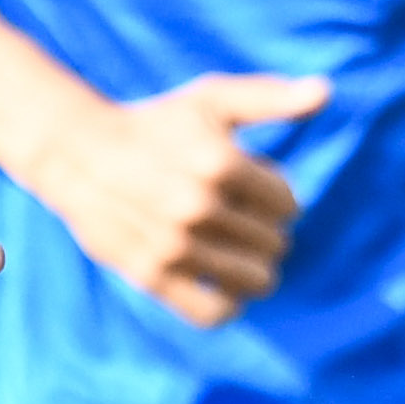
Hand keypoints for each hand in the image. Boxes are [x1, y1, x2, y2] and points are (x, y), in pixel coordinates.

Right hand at [26, 72, 328, 324]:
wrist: (78, 153)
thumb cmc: (156, 124)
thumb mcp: (212, 100)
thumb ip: (270, 98)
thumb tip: (326, 91)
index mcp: (220, 163)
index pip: (288, 203)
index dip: (276, 196)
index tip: (252, 186)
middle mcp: (198, 206)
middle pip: (275, 242)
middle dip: (265, 230)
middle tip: (237, 217)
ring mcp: (174, 245)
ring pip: (256, 280)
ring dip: (255, 267)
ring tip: (237, 250)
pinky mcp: (151, 275)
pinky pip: (214, 312)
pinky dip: (228, 303)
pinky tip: (222, 283)